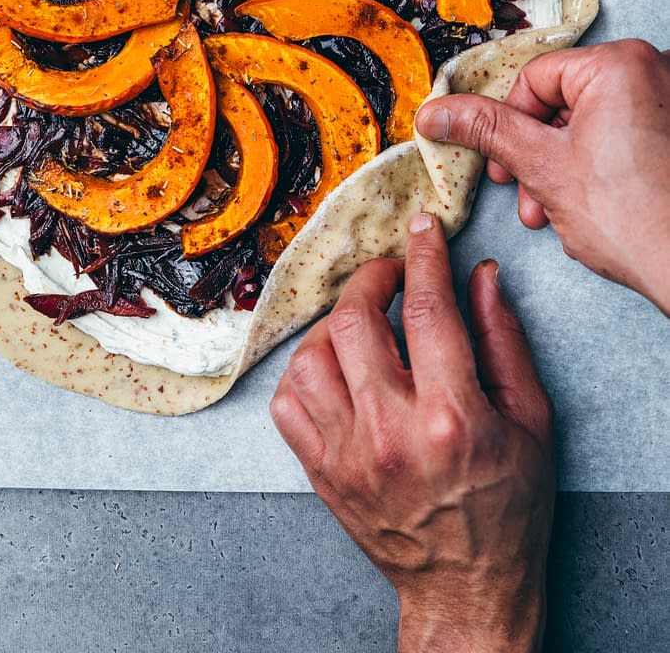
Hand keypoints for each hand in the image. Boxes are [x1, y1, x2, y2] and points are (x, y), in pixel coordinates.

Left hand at [271, 215, 553, 652]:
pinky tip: (333, 366)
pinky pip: (286, 403)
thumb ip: (504, 341)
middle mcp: (390, 431)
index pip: (427, 309)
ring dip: (333, 322)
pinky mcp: (320, 472)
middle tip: (390, 271)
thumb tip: (479, 277)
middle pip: (355, 320)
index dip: (424, 256)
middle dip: (371, 277)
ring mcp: (347, 453)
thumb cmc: (508, 506)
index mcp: (451, 416)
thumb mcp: (531, 421)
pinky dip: (303, 371)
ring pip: (309, 356)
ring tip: (361, 321)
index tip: (422, 229)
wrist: (467, 587)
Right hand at [416, 39, 669, 314]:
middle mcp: (656, 69)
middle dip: (536, 155)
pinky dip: (599, 167)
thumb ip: (485, 131)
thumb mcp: (540, 166)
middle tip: (525, 191)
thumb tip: (437, 111)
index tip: (501, 163)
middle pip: (564, 101)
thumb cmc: (633, 218)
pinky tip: (590, 207)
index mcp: (621, 63)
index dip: (508, 125)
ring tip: (552, 211)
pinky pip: (623, 135)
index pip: (535, 79)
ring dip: (561, 168)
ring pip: (592, 123)